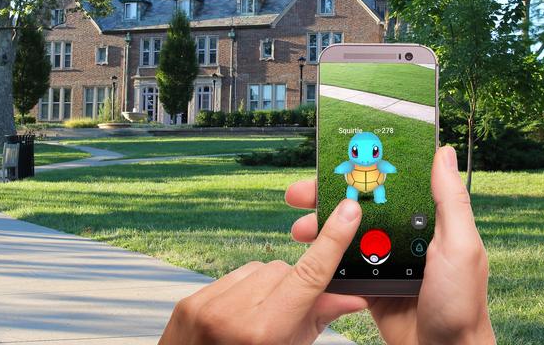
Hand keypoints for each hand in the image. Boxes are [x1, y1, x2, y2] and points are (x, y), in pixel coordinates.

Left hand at [159, 199, 366, 344]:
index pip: (308, 276)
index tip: (347, 211)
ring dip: (267, 286)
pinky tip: (240, 313)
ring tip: (261, 319)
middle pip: (282, 270)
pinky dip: (244, 289)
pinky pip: (231, 276)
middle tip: (290, 314)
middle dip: (294, 286)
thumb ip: (317, 320)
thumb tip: (352, 296)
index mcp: (264, 332)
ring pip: (257, 268)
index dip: (332, 242)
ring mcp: (207, 305)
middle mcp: (232, 314)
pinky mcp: (191, 300)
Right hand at [286, 146, 495, 344]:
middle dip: (328, 197)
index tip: (334, 160)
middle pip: (360, 206)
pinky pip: (341, 264)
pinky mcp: (369, 282)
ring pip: (346, 233)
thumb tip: (442, 153)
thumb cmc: (461, 304)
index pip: (390, 184)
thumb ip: (449, 201)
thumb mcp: (460, 246)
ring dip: (320, 227)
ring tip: (300, 228)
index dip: (361, 169)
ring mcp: (384, 258)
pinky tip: (309, 251)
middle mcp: (403, 234)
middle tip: (300, 193)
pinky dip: (325, 256)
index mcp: (427, 220)